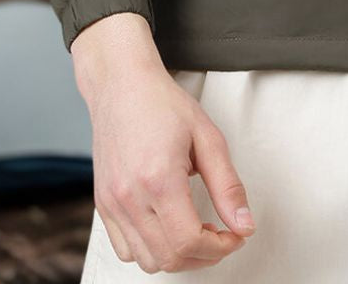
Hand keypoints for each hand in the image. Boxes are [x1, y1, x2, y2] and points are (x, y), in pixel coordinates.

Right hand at [73, 16, 256, 272]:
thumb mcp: (208, 137)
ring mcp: (112, 204)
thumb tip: (244, 224)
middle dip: (204, 255)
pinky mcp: (103, 205)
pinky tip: (168, 228)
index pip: (189, 241)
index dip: (220, 247)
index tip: (235, 235)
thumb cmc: (162, 104)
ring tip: (196, 230)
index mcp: (159, 179)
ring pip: (146, 261)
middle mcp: (130, 197)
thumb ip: (228, 186)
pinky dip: (150, 250)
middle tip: (222, 234)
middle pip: (170, 258)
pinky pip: (124, 250)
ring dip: (178, 256)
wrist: (122, 85)